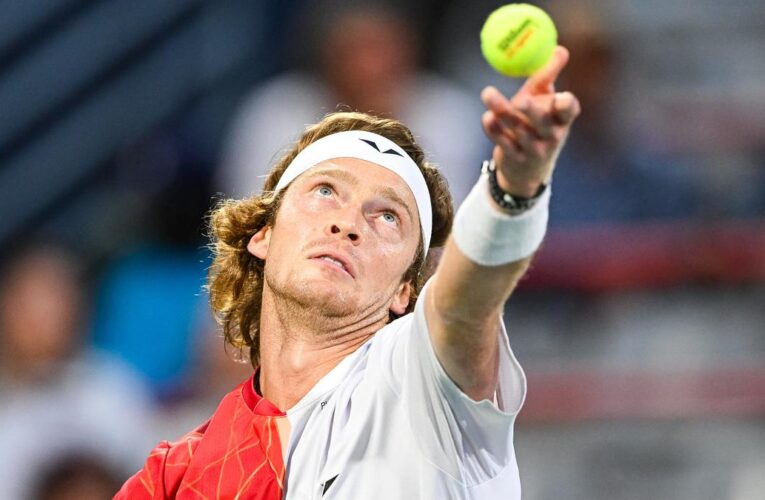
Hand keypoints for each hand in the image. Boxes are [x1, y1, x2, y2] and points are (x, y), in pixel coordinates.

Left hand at [480, 46, 580, 197]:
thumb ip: (548, 75)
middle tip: (521, 99)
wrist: (527, 167)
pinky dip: (493, 128)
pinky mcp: (515, 159)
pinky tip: (487, 116)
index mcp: (562, 119)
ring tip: (488, 93)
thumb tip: (559, 48)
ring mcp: (534, 150)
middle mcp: (551, 136)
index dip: (566, 105)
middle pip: (543, 123)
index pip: (569, 111)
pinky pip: (503, 142)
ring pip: (518, 129)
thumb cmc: (536, 123)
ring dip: (502, 111)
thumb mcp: (544, 99)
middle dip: (533, 111)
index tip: (561, 96)